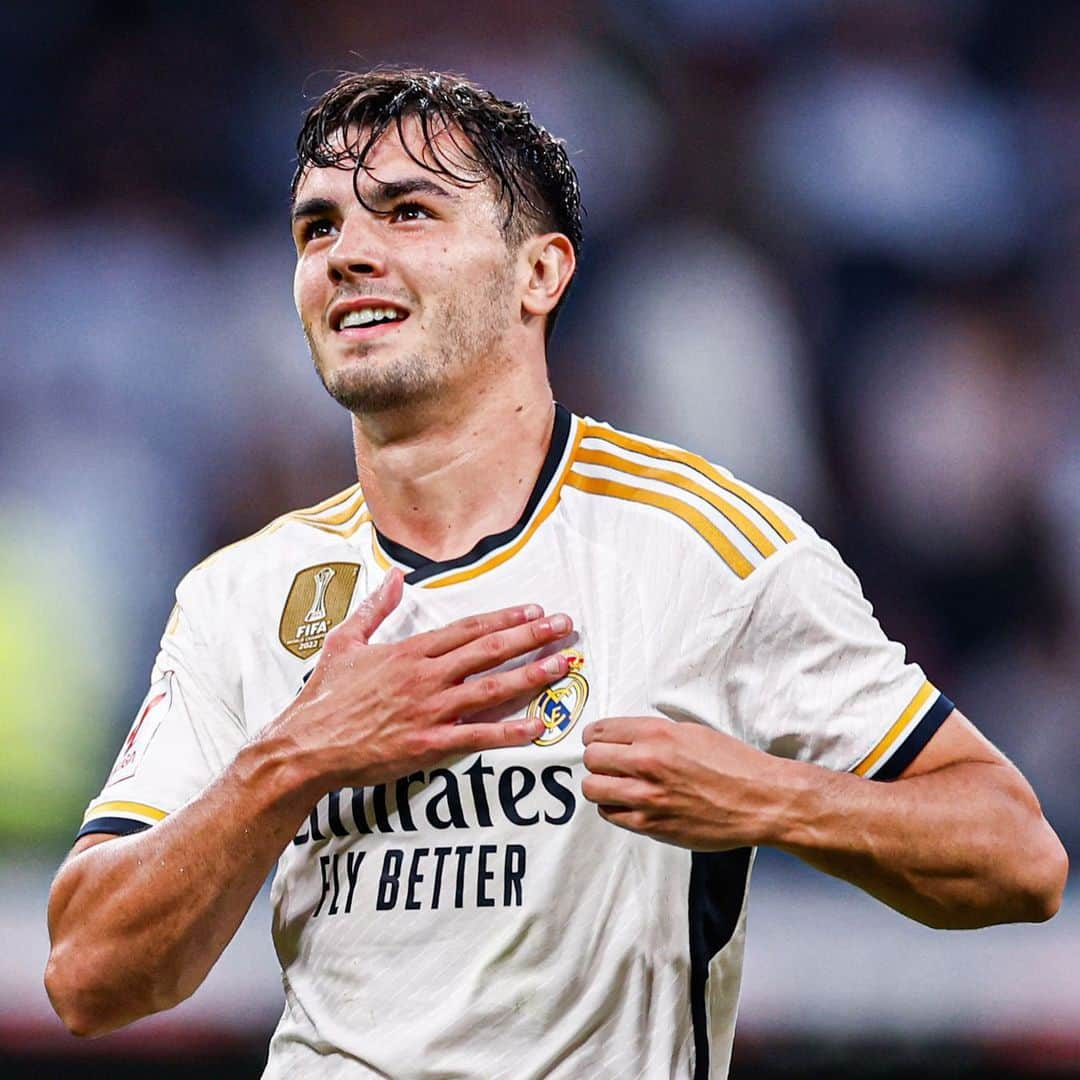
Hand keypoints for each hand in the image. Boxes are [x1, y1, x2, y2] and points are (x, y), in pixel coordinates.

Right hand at [276, 568, 573, 787]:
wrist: (305, 747)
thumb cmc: (323, 697)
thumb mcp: (344, 642)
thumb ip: (375, 608)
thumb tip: (395, 577)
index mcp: (410, 651)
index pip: (470, 629)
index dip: (506, 618)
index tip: (535, 610)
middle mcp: (426, 676)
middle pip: (490, 651)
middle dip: (532, 636)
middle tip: (565, 626)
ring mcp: (430, 710)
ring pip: (492, 688)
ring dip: (532, 674)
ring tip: (563, 664)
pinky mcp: (429, 744)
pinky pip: (478, 736)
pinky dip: (510, 731)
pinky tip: (538, 726)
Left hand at [581, 716, 787, 849]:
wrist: (761, 800)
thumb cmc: (733, 764)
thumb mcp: (691, 732)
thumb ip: (653, 734)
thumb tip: (623, 738)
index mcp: (656, 733)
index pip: (599, 731)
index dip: (596, 737)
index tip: (599, 742)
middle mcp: (647, 762)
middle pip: (591, 758)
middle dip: (597, 761)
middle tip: (608, 765)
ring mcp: (646, 796)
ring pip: (592, 788)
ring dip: (600, 786)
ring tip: (615, 785)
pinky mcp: (650, 824)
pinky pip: (609, 814)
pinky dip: (614, 808)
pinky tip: (629, 804)